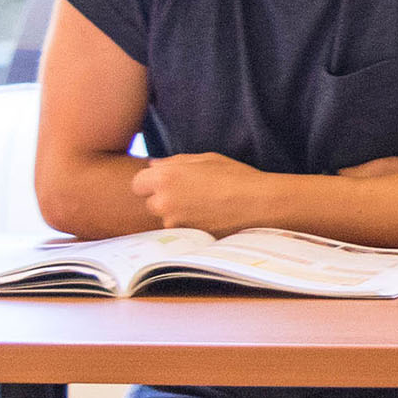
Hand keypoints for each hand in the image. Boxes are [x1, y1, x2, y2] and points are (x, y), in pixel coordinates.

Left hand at [131, 152, 281, 233]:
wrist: (259, 204)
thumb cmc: (236, 176)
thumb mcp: (206, 159)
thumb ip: (175, 162)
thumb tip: (153, 165)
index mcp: (165, 177)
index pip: (138, 183)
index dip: (151, 182)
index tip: (167, 183)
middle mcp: (163, 201)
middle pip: (151, 202)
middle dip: (165, 199)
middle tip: (191, 195)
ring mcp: (174, 223)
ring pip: (166, 218)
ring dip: (178, 214)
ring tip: (205, 207)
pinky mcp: (185, 238)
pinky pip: (180, 230)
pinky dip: (190, 226)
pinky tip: (209, 218)